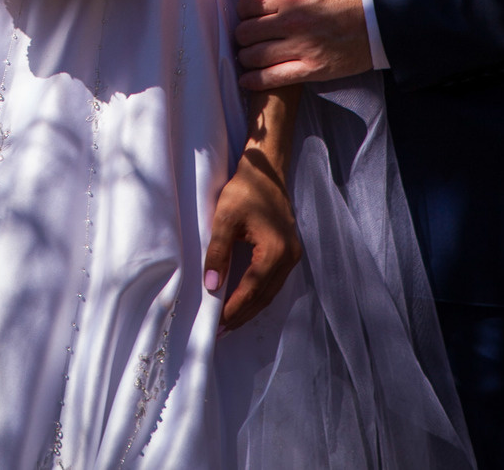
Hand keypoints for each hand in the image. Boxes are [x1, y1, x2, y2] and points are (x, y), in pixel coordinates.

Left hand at [203, 147, 300, 329]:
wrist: (267, 172)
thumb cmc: (244, 190)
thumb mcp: (224, 218)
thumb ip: (217, 252)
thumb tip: (211, 285)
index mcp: (274, 251)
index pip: (252, 289)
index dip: (233, 308)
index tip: (215, 324)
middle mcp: (289, 258)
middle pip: (264, 297)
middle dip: (242, 315)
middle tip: (219, 332)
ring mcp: (293, 256)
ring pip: (271, 292)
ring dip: (250, 309)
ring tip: (228, 323)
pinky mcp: (289, 252)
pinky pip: (274, 282)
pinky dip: (258, 296)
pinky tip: (244, 301)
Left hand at [233, 0, 371, 90]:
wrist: (386, 14)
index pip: (247, 5)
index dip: (244, 8)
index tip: (250, 11)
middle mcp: (290, 23)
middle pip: (246, 32)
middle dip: (243, 31)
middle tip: (249, 31)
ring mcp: (301, 48)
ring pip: (254, 57)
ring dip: (246, 55)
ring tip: (248, 53)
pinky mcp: (312, 69)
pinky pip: (273, 79)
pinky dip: (255, 80)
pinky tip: (247, 78)